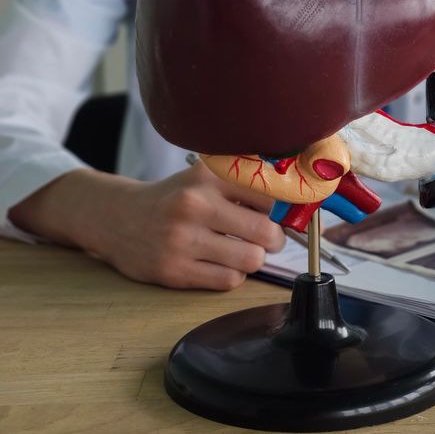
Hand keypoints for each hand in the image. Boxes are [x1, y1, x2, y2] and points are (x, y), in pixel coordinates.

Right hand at [10, 163, 284, 290]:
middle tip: (267, 237)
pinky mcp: (173, 271)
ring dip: (254, 258)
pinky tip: (220, 263)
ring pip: (251, 259)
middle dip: (274, 238)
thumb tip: (296, 199)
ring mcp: (182, 240)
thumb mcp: (204, 177)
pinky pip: (228, 280)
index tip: (288, 214)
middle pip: (266, 231)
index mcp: (207, 176)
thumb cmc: (173, 198)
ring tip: (242, 250)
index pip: (269, 194)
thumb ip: (245, 181)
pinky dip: (233, 274)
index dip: (285, 208)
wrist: (116, 218)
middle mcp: (194, 205)